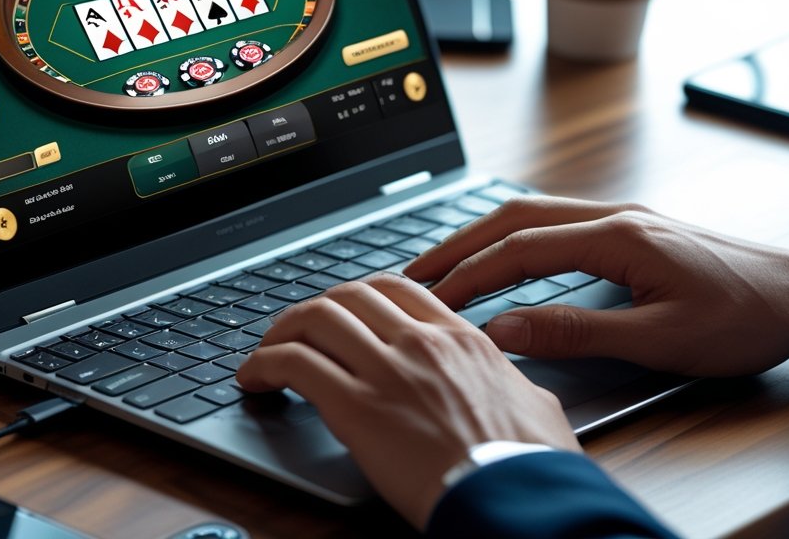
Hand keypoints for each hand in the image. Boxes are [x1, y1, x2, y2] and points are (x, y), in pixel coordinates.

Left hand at [236, 273, 579, 528]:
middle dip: (314, 310)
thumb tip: (512, 384)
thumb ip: (510, 382)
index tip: (341, 314)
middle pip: (348, 295)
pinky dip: (263, 364)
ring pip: (315, 319)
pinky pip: (294, 364)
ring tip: (266, 353)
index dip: (357, 296)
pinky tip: (254, 378)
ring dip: (281, 332)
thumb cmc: (533, 466)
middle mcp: (421, 342)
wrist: (520, 501)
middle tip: (296, 333)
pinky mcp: (357, 409)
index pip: (395, 288)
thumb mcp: (535, 404)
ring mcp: (387, 371)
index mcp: (461, 338)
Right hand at [405, 196, 788, 375]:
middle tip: (414, 271)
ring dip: (483, 236)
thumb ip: (576, 331)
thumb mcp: (662, 339)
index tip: (430, 298)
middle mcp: (614, 215)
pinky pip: (556, 223)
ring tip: (445, 263)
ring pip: (533, 214)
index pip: (518, 248)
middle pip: (514, 216)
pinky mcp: (634, 230)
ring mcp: (625, 218)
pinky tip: (505, 256)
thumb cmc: (748, 316)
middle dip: (458, 242)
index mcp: (617, 236)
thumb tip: (504, 329)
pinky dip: (515, 237)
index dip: (467, 273)